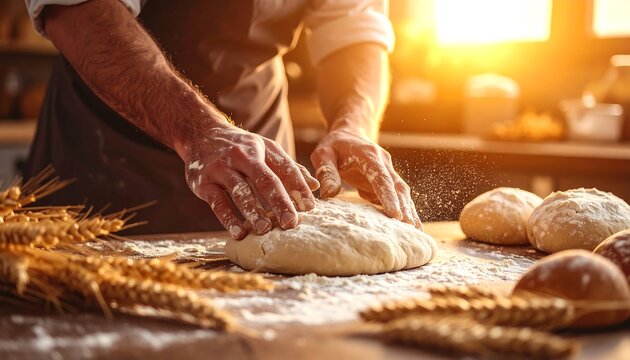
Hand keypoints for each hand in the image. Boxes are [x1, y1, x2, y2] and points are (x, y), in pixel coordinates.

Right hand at [181, 124, 318, 238]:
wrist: (200, 133)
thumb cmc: (240, 147)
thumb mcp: (265, 149)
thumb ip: (289, 168)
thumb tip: (315, 186)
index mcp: (262, 148)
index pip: (284, 168)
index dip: (298, 187)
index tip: (310, 207)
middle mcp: (242, 156)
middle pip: (264, 180)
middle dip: (280, 202)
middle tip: (291, 223)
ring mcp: (221, 168)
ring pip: (240, 192)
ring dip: (253, 212)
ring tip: (266, 229)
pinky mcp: (203, 182)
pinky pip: (217, 202)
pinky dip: (228, 219)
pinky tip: (240, 233)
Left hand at [311, 127, 421, 228]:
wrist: (350, 133)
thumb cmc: (334, 145)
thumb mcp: (323, 154)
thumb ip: (327, 172)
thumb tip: (329, 194)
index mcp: (368, 156)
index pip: (381, 178)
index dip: (389, 196)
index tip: (395, 215)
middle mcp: (383, 163)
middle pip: (397, 187)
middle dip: (404, 207)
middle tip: (410, 228)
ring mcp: (388, 171)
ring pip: (402, 192)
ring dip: (409, 210)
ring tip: (415, 231)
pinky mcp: (388, 180)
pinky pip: (398, 195)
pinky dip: (404, 209)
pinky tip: (410, 226)